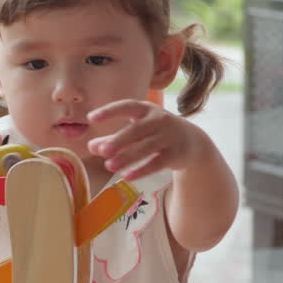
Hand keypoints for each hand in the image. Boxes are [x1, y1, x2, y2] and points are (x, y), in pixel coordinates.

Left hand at [86, 100, 209, 180]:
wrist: (192, 141)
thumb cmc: (156, 132)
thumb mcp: (136, 131)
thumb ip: (113, 138)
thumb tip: (92, 147)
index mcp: (146, 109)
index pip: (126, 106)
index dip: (109, 111)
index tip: (91, 118)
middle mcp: (159, 120)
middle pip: (137, 130)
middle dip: (119, 140)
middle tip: (103, 151)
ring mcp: (168, 136)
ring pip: (146, 148)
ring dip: (127, 157)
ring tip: (109, 166)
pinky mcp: (175, 154)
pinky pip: (157, 163)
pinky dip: (142, 170)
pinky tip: (127, 176)